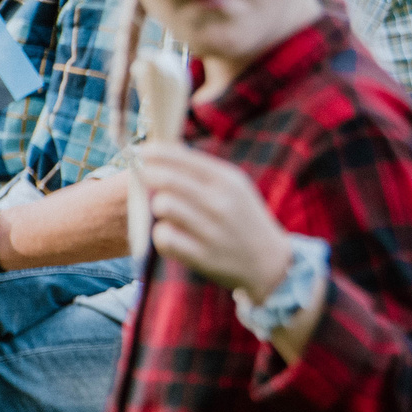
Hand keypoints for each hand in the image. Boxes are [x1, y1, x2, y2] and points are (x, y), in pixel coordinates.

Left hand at [134, 143, 293, 296]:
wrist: (269, 261)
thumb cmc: (244, 217)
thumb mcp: (235, 185)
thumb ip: (201, 169)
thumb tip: (163, 149)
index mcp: (228, 180)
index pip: (180, 157)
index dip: (153, 152)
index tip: (141, 153)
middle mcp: (221, 203)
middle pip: (166, 179)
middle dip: (148, 176)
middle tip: (144, 178)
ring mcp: (211, 231)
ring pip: (162, 206)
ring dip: (158, 207)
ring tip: (167, 210)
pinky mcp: (201, 256)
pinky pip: (164, 237)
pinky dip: (162, 234)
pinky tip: (172, 233)